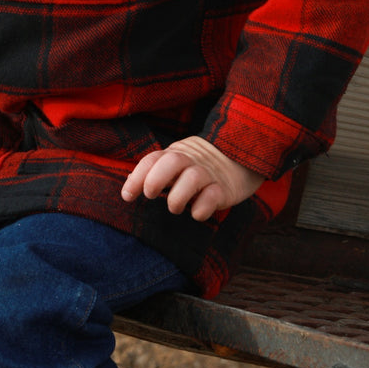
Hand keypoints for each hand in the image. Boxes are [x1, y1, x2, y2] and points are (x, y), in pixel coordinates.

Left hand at [121, 136, 263, 221]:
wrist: (241, 160)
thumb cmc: (199, 167)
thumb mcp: (177, 165)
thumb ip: (155, 172)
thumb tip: (128, 184)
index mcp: (176, 154)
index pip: (153, 159)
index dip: (137, 177)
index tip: (127, 196)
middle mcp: (192, 161)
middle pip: (172, 161)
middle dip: (156, 178)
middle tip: (149, 195)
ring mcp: (209, 174)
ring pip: (193, 178)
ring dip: (178, 196)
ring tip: (174, 207)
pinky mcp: (225, 188)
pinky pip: (214, 195)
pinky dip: (202, 206)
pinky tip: (196, 213)